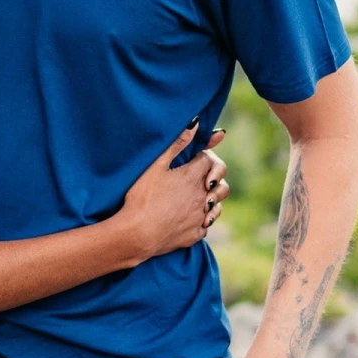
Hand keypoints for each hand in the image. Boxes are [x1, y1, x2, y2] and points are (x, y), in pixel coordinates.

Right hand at [118, 125, 228, 257]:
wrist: (136, 234)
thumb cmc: (141, 197)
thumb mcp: (155, 166)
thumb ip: (177, 144)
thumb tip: (195, 123)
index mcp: (193, 177)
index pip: (209, 160)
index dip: (202, 156)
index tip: (193, 158)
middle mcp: (202, 196)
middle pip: (221, 183)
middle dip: (214, 177)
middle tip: (200, 178)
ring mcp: (200, 217)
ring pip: (218, 205)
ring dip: (211, 199)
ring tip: (198, 197)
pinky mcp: (195, 234)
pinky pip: (207, 224)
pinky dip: (202, 219)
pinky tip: (189, 217)